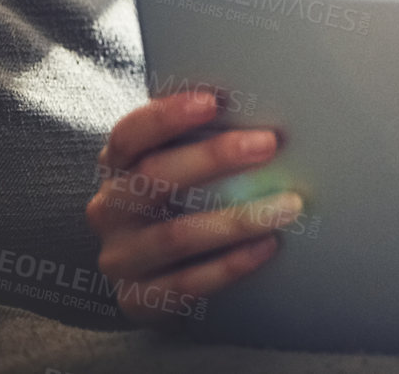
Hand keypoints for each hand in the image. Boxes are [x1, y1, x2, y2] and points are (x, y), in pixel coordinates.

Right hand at [85, 90, 302, 324]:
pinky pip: (187, 284)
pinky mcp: (139, 299)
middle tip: (268, 144)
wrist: (157, 277)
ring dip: (237, 219)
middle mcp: (110, 210)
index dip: (166, 117)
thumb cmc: (181, 203)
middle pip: (153, 178)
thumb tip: (267, 99)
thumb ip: (198, 140)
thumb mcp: (176, 167)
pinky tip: (267, 247)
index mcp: (117, 167)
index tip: (213, 101)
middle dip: (213, 157)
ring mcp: (121, 258)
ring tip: (288, 204)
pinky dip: (231, 264)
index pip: (129, 135)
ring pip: (177, 236)